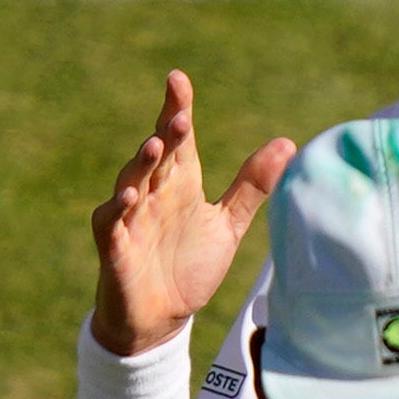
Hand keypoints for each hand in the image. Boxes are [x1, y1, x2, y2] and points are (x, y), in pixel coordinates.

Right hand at [90, 71, 294, 355]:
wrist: (162, 319)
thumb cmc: (189, 267)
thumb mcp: (227, 225)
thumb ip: (251, 187)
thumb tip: (288, 145)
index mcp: (179, 184)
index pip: (178, 139)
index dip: (176, 108)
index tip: (178, 79)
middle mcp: (152, 194)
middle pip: (156, 155)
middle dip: (165, 133)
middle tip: (179, 114)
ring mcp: (130, 218)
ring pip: (130, 182)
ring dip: (140, 164)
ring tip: (155, 146)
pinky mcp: (114, 247)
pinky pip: (110, 223)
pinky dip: (117, 210)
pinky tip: (128, 198)